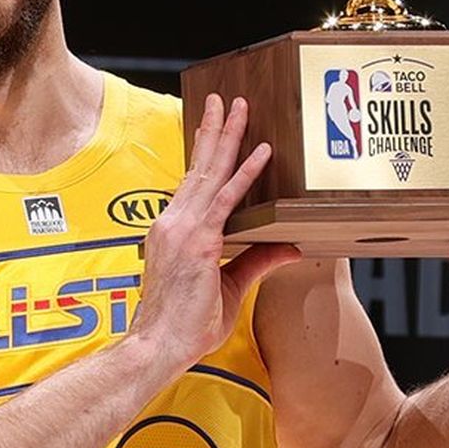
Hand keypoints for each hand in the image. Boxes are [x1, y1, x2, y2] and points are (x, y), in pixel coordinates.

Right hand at [134, 94, 303, 369]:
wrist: (156, 347)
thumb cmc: (183, 326)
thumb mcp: (229, 288)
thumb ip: (257, 261)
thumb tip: (292, 246)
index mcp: (171, 231)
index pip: (191, 183)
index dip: (203, 152)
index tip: (212, 127)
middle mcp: (172, 223)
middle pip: (198, 167)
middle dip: (215, 130)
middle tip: (226, 100)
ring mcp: (183, 230)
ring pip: (210, 172)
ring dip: (228, 137)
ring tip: (240, 108)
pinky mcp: (199, 242)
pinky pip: (227, 200)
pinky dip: (246, 174)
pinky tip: (262, 152)